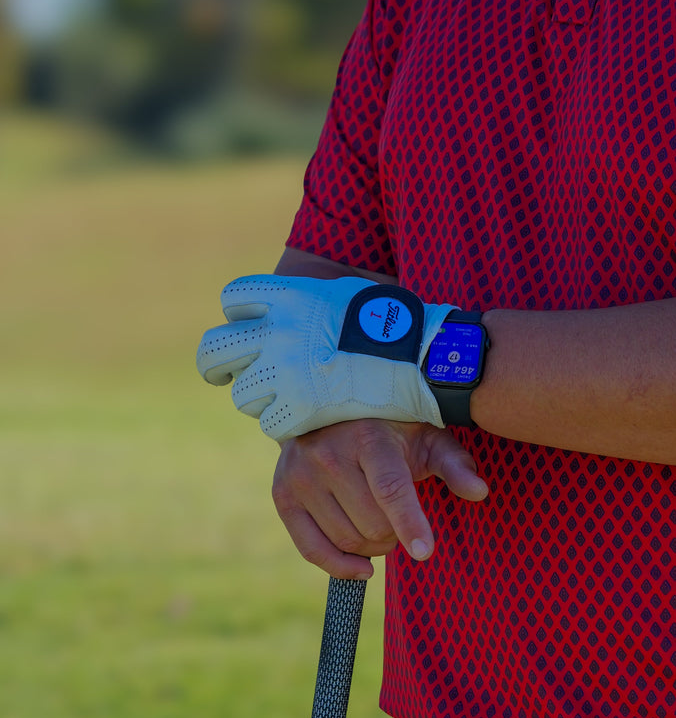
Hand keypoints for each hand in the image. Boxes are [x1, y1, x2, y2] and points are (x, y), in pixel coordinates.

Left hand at [196, 273, 457, 438]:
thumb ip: (308, 302)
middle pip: (214, 349)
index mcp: (290, 296)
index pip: (234, 298)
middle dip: (214, 365)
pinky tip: (303, 419)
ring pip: (242, 394)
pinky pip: (269, 424)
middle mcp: (278, 332)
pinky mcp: (297, 410)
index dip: (238, 314)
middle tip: (222, 376)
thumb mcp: (344, 294)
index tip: (247, 327)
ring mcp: (285, 372)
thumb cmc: (391, 323)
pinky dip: (284, 424)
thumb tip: (290, 310)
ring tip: (281, 400)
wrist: (419, 359)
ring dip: (258, 398)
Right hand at [271, 416, 488, 577]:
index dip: (409, 522)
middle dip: (394, 532)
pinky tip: (363, 567)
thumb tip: (480, 491)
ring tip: (380, 524)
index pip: (389, 488)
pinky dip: (341, 566)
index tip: (424, 552)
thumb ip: (454, 464)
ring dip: (372, 546)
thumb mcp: (426, 437)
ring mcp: (300, 475)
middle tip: (400, 517)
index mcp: (368, 437)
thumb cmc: (390, 427)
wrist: (329, 407)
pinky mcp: (282, 494)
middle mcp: (328, 454)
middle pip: (371, 524)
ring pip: (347, 540)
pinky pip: (312, 551)